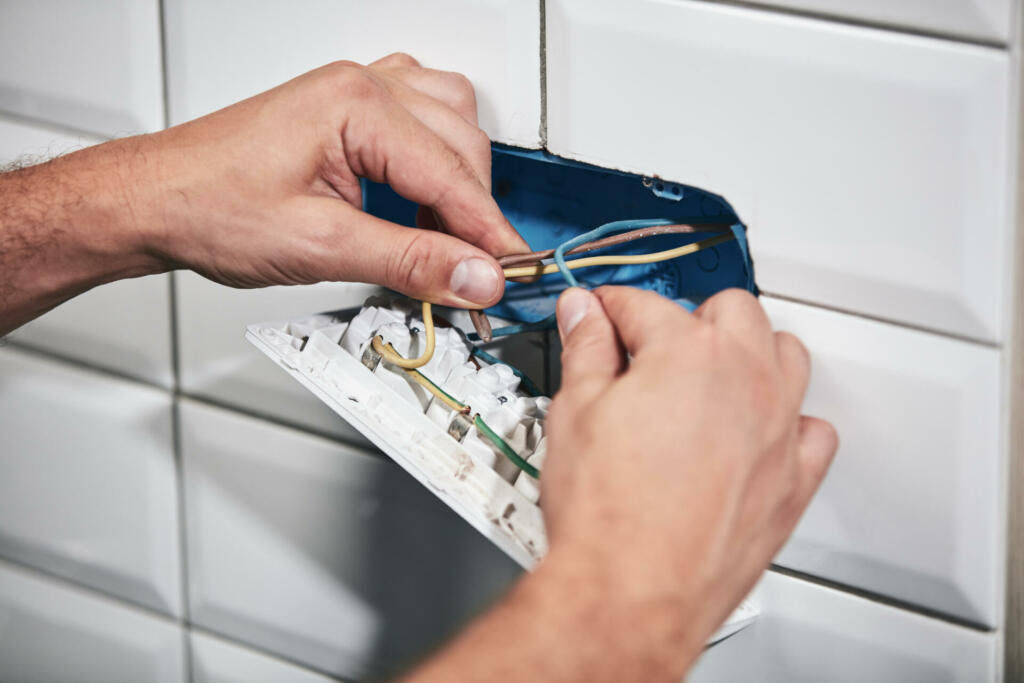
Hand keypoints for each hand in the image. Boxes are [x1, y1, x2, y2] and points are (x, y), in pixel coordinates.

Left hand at [125, 53, 526, 305]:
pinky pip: (421, 119)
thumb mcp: (322, 246)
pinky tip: (425, 201)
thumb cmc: (211, 207)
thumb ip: (411, 261)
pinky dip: (436, 163)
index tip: (512, 276)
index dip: (489, 235)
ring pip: (452, 124)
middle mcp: (362, 86)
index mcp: (357, 105)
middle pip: (463, 146)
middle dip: (477, 214)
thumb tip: (476, 276)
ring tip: (451, 239)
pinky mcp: (347, 111)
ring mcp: (356, 93)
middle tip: (481, 274)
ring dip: (462, 182)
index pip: (453, 176)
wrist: (156, 201)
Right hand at [539, 286, 836, 676]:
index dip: (610, 308)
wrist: (632, 592)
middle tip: (652, 344)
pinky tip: (759, 431)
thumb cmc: (607, 515)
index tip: (599, 316)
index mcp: (688, 352)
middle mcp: (746, 380)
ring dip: (751, 352)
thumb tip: (584, 316)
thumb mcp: (574, 412)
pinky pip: (815, 429)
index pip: (643, 305)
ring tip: (713, 373)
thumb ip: (585, 349)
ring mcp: (778, 429)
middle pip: (731, 310)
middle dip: (689, 317)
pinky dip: (791, 421)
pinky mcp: (794, 479)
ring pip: (787, 354)